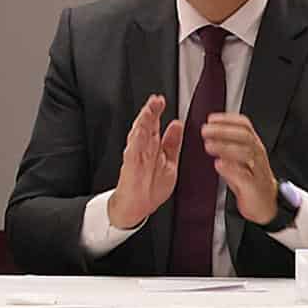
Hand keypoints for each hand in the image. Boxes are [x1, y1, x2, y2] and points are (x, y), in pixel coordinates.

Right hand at [106, 94, 181, 228]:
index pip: (154, 124)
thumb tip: (177, 124)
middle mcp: (143, 149)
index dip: (157, 111)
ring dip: (143, 122)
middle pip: (146, 126)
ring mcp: (136, 156)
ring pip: (139, 135)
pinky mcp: (130, 166)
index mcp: (153, 146)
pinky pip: (133, 151)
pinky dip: (136, 141)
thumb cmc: (151, 186)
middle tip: (156, 100)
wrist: (137, 206)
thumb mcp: (169, 162)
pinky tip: (139, 131)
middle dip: (150, 112)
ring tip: (148, 110)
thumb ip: (172, 143)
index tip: (161, 100)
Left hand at [202, 113, 277, 223]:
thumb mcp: (238, 158)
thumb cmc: (249, 179)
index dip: (228, 120)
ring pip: (247, 154)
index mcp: (253, 146)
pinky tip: (218, 164)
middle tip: (205, 131)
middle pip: (245, 137)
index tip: (211, 119)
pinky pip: (246, 176)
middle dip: (224, 131)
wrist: (265, 204)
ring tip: (208, 146)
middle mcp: (257, 155)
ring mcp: (258, 171)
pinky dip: (231, 169)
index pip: (245, 126)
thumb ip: (226, 144)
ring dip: (225, 147)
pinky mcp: (254, 187)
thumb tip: (208, 130)